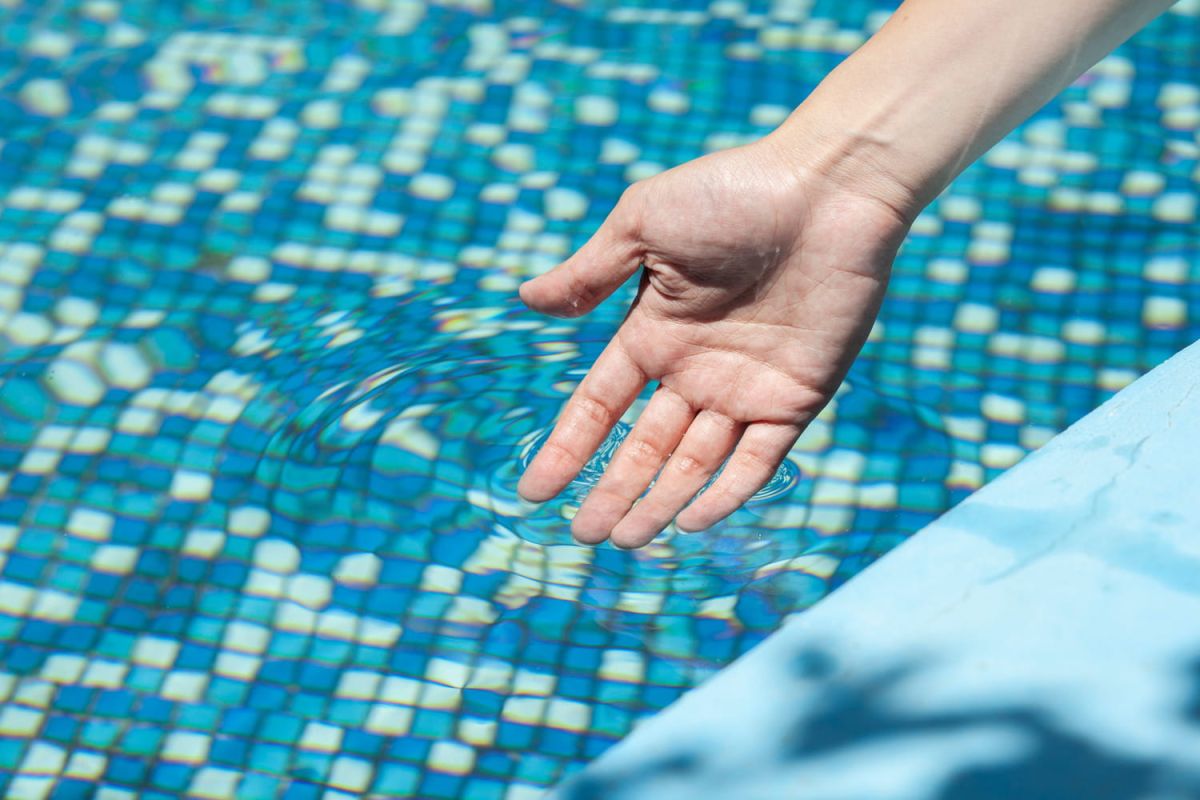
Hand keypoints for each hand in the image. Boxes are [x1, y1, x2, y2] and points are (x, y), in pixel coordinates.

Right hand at [517, 136, 911, 547]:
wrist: (828, 187)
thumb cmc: (732, 193)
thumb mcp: (644, 225)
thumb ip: (590, 271)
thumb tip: (526, 300)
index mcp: (654, 333)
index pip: (600, 406)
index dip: (567, 448)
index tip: (535, 490)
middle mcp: (695, 370)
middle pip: (644, 447)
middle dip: (613, 490)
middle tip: (583, 536)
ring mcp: (745, 388)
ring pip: (695, 463)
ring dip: (661, 502)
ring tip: (628, 540)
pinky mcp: (796, 397)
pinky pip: (758, 458)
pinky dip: (727, 491)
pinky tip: (692, 520)